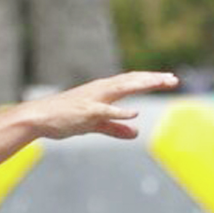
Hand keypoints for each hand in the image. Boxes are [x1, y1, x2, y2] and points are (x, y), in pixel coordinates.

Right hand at [16, 72, 179, 140]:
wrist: (39, 118)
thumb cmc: (65, 118)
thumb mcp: (95, 124)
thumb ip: (116, 127)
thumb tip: (135, 132)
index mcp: (104, 91)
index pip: (132, 82)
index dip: (151, 80)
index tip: (170, 80)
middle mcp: (101, 89)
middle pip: (132, 80)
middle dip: (154, 79)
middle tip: (174, 79)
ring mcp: (94, 99)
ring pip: (123, 88)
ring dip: (143, 84)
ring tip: (161, 83)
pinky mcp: (86, 111)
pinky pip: (105, 110)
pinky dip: (120, 111)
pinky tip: (134, 111)